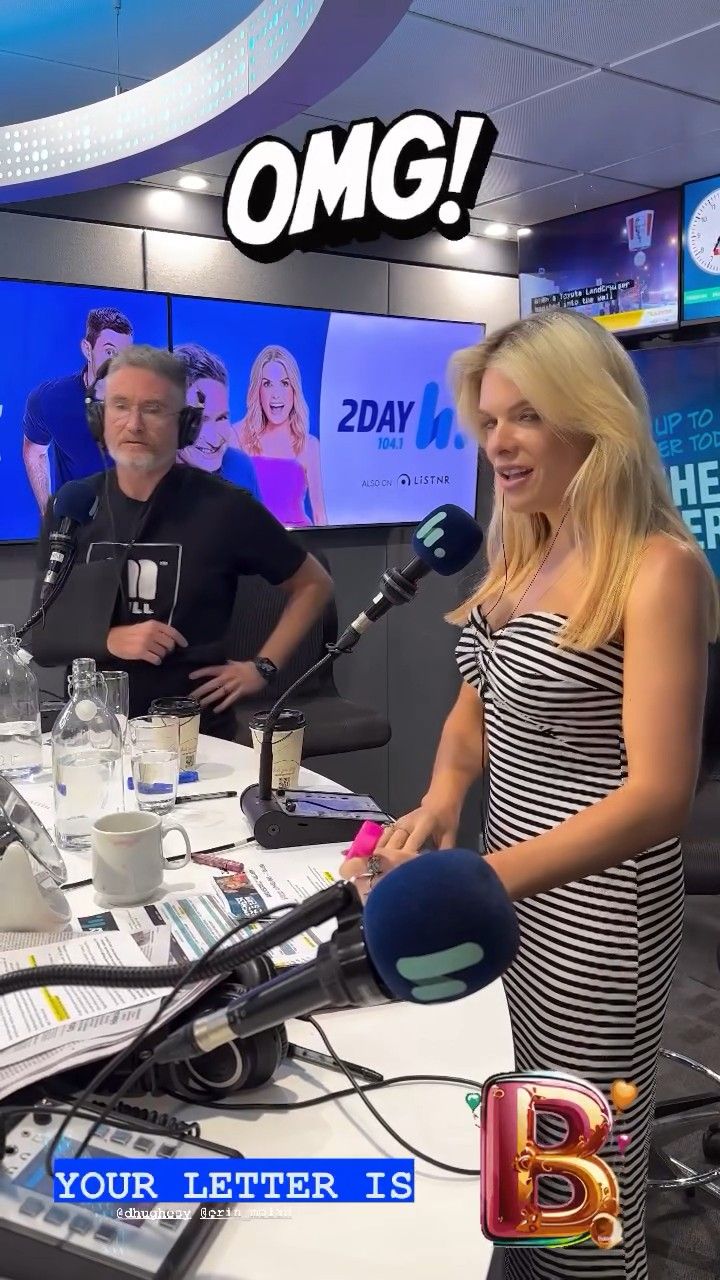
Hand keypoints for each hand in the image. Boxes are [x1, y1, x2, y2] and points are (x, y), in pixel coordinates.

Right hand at [107, 621, 186, 665]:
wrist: (113, 640)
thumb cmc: (129, 634)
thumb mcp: (144, 627)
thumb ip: (157, 630)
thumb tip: (171, 639)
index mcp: (153, 625)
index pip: (172, 632)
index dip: (180, 639)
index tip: (184, 645)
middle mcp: (151, 633)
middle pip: (170, 644)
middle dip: (169, 649)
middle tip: (163, 650)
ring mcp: (146, 643)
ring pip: (163, 653)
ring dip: (161, 655)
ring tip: (154, 654)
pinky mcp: (141, 652)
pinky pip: (156, 659)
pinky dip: (156, 661)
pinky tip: (152, 659)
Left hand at [189, 660, 266, 712]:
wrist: (262, 670)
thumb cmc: (248, 667)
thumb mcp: (235, 663)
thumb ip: (226, 664)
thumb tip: (219, 662)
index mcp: (226, 669)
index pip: (210, 670)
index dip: (200, 673)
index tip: (190, 676)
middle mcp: (228, 677)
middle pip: (212, 684)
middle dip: (201, 690)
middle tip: (191, 696)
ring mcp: (234, 685)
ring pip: (219, 693)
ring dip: (209, 699)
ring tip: (200, 705)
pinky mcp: (241, 692)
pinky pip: (230, 699)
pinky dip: (223, 705)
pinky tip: (216, 710)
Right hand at [339, 803, 457, 900]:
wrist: (439, 803)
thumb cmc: (447, 822)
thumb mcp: (450, 837)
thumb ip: (443, 854)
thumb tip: (438, 873)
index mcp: (425, 823)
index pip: (412, 842)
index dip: (407, 858)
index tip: (403, 874)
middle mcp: (408, 822)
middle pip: (395, 842)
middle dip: (390, 861)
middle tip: (385, 880)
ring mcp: (399, 822)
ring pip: (386, 841)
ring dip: (380, 857)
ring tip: (374, 874)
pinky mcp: (393, 824)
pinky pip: (382, 837)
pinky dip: (377, 849)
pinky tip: (370, 861)